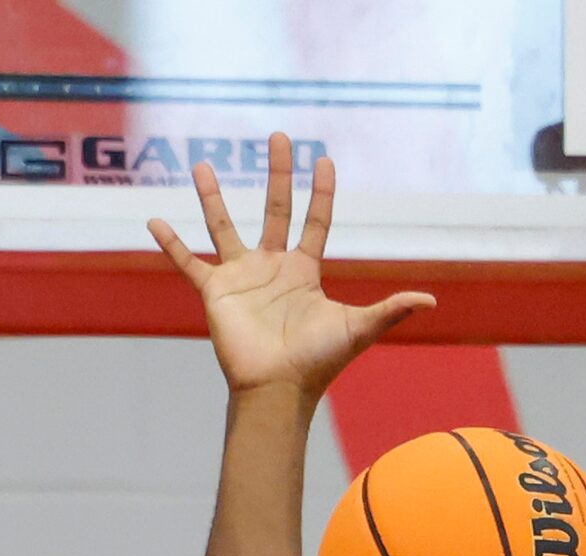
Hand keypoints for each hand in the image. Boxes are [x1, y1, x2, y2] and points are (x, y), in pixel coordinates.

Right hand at [148, 137, 434, 396]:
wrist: (277, 390)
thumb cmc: (317, 363)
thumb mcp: (358, 329)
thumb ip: (391, 310)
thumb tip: (432, 300)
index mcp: (304, 272)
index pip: (315, 221)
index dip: (321, 192)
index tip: (324, 160)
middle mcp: (273, 268)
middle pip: (275, 209)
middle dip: (278, 173)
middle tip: (278, 135)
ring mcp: (241, 277)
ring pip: (224, 226)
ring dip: (213, 197)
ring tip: (201, 164)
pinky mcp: (215, 292)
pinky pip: (188, 262)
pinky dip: (171, 244)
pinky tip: (153, 221)